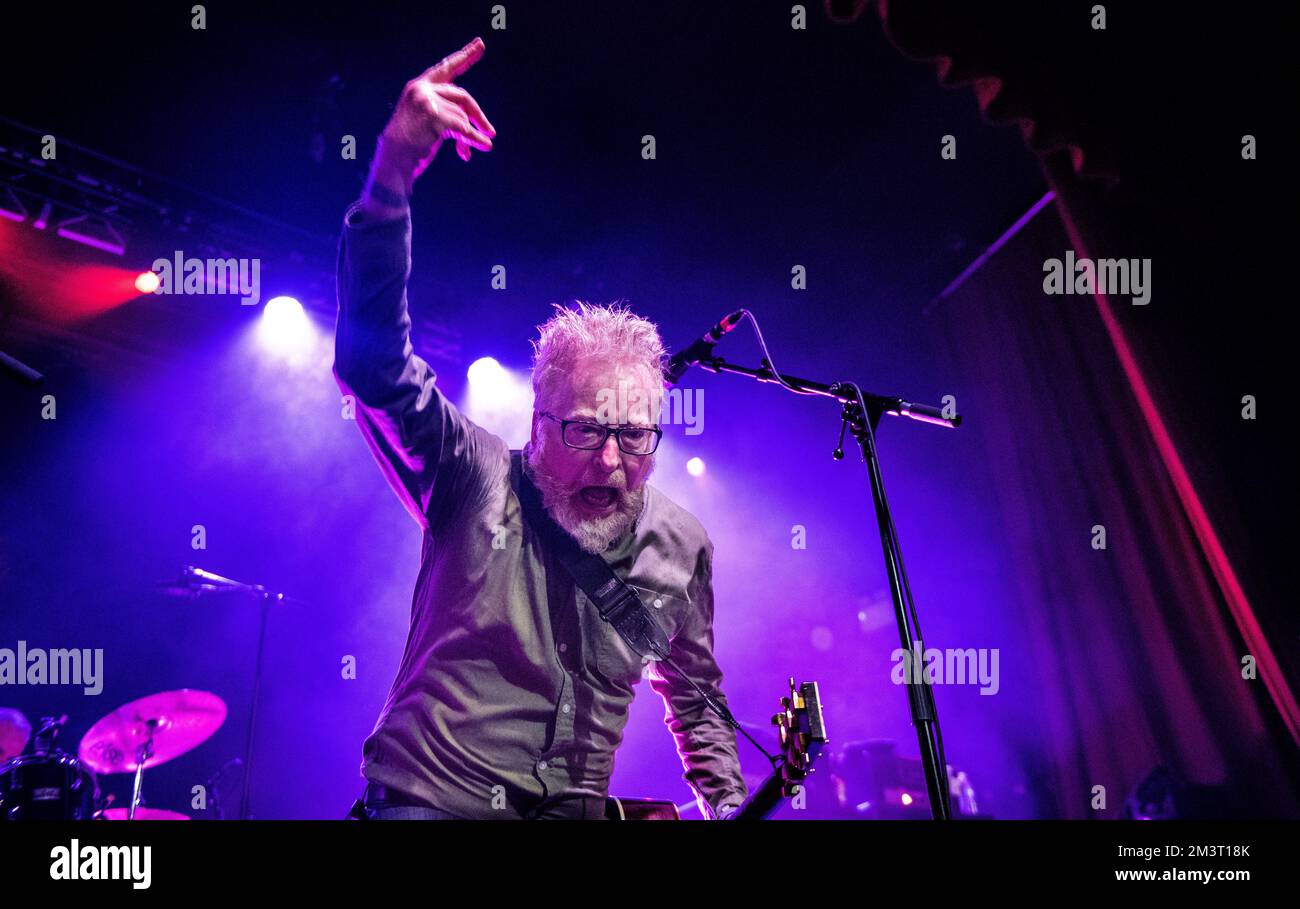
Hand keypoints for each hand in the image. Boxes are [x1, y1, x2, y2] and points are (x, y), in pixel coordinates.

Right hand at [363, 37, 496, 215]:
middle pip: (462, 97)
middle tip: (491, 132)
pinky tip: (477, 148)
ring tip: (472, 149)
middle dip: (478, 115)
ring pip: (462, 116)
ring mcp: (426, 100)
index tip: (481, 43)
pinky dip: (472, 139)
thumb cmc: (411, 146)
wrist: (393, 161)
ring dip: (471, 135)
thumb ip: (450, 115)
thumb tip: (481, 128)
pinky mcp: (433, 115)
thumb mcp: (430, 124)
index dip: (465, 56)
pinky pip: (462, 127)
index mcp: (419, 87)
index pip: (446, 68)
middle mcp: (421, 89)